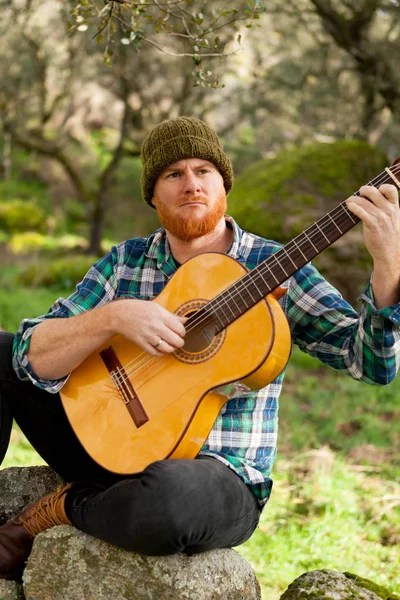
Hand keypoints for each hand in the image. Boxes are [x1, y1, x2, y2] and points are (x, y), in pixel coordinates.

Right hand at [112, 299, 186, 355]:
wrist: (119, 315)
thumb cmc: (138, 309)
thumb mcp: (156, 307)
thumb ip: (171, 315)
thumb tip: (185, 320)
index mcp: (161, 316)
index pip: (180, 328)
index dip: (183, 332)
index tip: (180, 333)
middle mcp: (156, 326)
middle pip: (176, 340)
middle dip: (179, 342)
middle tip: (178, 341)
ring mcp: (148, 335)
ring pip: (166, 348)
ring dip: (171, 349)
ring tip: (171, 346)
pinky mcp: (141, 343)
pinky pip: (154, 353)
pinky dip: (160, 353)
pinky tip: (161, 350)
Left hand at [346, 183, 399, 306]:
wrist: (390, 254)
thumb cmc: (390, 238)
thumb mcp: (393, 221)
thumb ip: (386, 210)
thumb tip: (372, 202)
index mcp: (395, 208)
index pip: (390, 189)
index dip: (381, 187)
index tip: (375, 191)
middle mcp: (388, 210)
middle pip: (374, 191)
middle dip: (363, 190)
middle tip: (359, 194)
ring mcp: (380, 217)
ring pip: (364, 201)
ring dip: (354, 199)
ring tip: (349, 201)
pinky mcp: (372, 225)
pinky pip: (360, 211)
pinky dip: (353, 207)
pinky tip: (349, 206)